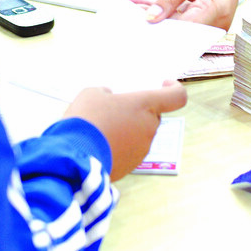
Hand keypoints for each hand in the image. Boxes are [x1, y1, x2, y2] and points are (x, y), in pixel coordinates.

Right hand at [65, 80, 187, 179]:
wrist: (74, 157)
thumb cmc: (86, 119)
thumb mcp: (93, 93)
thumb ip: (107, 94)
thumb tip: (109, 100)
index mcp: (146, 105)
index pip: (177, 97)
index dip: (174, 88)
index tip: (163, 84)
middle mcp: (149, 128)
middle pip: (152, 116)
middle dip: (137, 112)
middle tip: (115, 110)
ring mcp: (141, 150)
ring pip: (139, 134)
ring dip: (126, 130)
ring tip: (101, 129)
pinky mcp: (130, 166)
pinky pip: (129, 151)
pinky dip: (118, 146)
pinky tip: (98, 144)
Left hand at [144, 0, 250, 28]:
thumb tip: (150, 19)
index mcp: (214, 10)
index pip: (181, 31)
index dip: (157, 30)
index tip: (135, 23)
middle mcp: (216, 26)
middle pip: (179, 36)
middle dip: (154, 27)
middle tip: (130, 16)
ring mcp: (212, 28)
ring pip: (178, 32)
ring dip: (157, 22)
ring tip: (135, 9)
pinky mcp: (206, 26)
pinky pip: (182, 26)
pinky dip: (165, 18)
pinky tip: (147, 8)